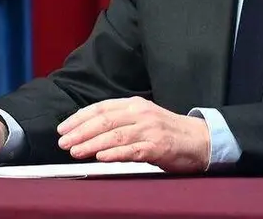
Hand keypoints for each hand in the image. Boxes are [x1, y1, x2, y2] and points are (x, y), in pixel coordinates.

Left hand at [56, 96, 210, 172]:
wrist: (199, 140)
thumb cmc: (167, 132)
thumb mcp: (141, 119)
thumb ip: (118, 122)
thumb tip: (87, 131)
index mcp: (134, 104)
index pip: (101, 108)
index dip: (79, 118)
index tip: (63, 128)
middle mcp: (140, 113)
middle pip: (104, 121)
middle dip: (80, 131)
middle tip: (63, 141)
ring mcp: (150, 130)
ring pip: (115, 135)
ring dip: (91, 144)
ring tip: (75, 151)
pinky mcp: (158, 146)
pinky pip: (132, 150)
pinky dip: (114, 153)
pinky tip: (100, 157)